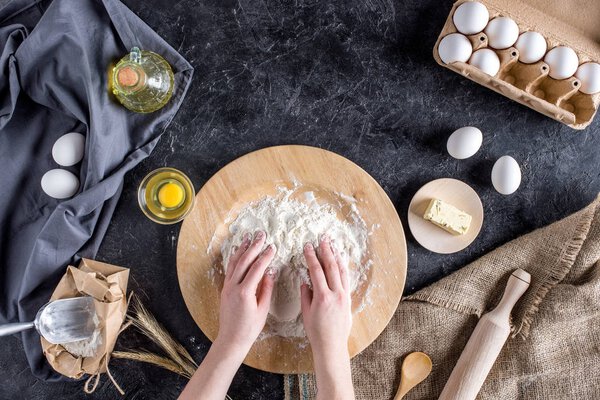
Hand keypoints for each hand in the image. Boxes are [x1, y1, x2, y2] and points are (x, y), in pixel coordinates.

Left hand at [216, 230, 275, 352]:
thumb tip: (271, 272)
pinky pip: (230, 269)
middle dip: (254, 246)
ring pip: (235, 263)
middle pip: (245, 261)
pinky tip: (238, 251)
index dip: (265, 256)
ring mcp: (227, 287)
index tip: (272, 247)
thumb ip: (267, 288)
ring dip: (242, 249)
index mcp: (245, 292)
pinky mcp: (224, 289)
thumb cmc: (249, 328)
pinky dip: (235, 258)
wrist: (231, 339)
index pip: (257, 268)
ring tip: (248, 237)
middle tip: (261, 234)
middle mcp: (234, 287)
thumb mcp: (263, 309)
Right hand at [301, 235, 351, 353]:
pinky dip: (343, 267)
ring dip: (337, 256)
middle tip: (322, 239)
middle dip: (326, 251)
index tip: (308, 246)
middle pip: (331, 267)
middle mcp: (335, 294)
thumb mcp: (306, 313)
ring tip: (333, 245)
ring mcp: (344, 296)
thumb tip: (305, 281)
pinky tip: (341, 260)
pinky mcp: (348, 299)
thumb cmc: (316, 332)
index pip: (316, 271)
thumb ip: (306, 295)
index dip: (311, 257)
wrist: (332, 345)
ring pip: (341, 271)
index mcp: (322, 297)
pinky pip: (346, 279)